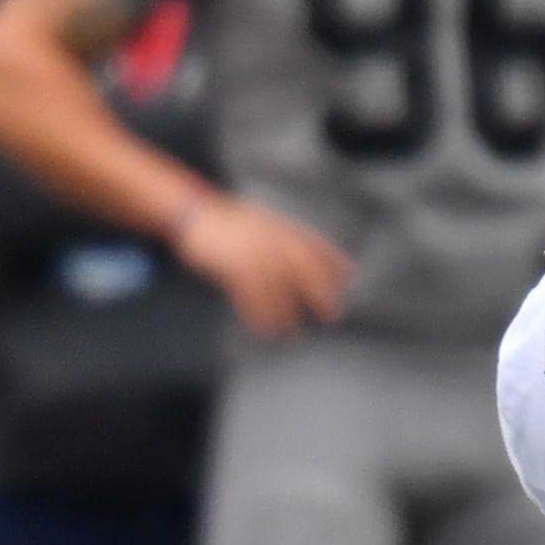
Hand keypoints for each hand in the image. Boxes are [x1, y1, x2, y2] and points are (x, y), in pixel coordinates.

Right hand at [173, 195, 350, 339]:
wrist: (194, 213)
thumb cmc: (230, 223)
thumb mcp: (262, 221)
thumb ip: (284, 236)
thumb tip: (310, 253)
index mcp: (279, 225)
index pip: (313, 243)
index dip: (333, 261)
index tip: (350, 278)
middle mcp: (268, 236)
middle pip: (301, 266)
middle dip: (319, 290)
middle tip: (331, 312)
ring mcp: (250, 250)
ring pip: (275, 286)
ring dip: (285, 312)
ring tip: (292, 331)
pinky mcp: (230, 264)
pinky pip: (248, 294)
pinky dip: (257, 314)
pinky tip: (264, 328)